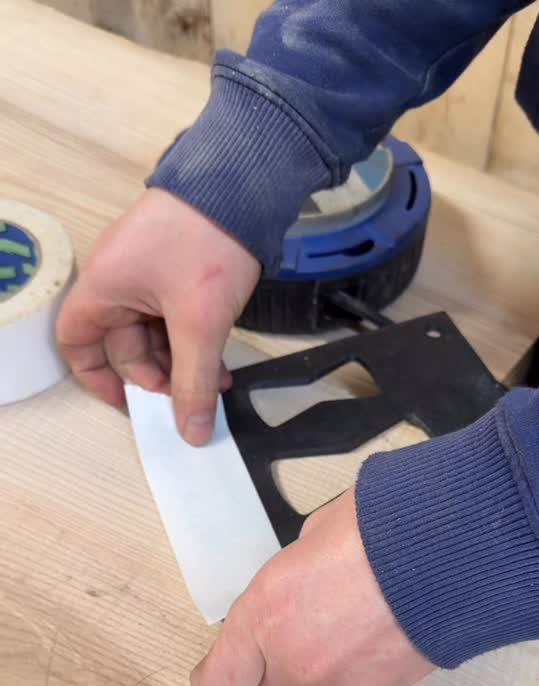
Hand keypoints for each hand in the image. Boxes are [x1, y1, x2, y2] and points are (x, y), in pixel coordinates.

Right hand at [56, 188, 259, 444]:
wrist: (242, 183)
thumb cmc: (206, 242)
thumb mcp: (199, 323)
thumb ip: (194, 381)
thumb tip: (191, 431)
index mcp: (104, 287)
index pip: (76, 341)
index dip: (96, 378)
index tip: (129, 405)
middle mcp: (118, 280)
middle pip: (123, 345)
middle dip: (158, 375)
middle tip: (192, 395)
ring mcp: (147, 273)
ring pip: (154, 334)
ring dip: (182, 361)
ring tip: (217, 380)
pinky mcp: (175, 268)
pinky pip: (174, 316)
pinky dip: (193, 340)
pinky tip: (221, 359)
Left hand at [191, 488, 433, 685]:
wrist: (452, 549)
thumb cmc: (384, 526)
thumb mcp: (313, 533)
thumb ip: (292, 570)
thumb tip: (298, 575)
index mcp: (265, 614)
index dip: (216, 681)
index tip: (219, 668)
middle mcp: (297, 659)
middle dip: (265, 676)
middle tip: (279, 644)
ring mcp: (341, 680)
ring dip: (304, 682)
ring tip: (326, 641)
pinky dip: (347, 676)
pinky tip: (363, 638)